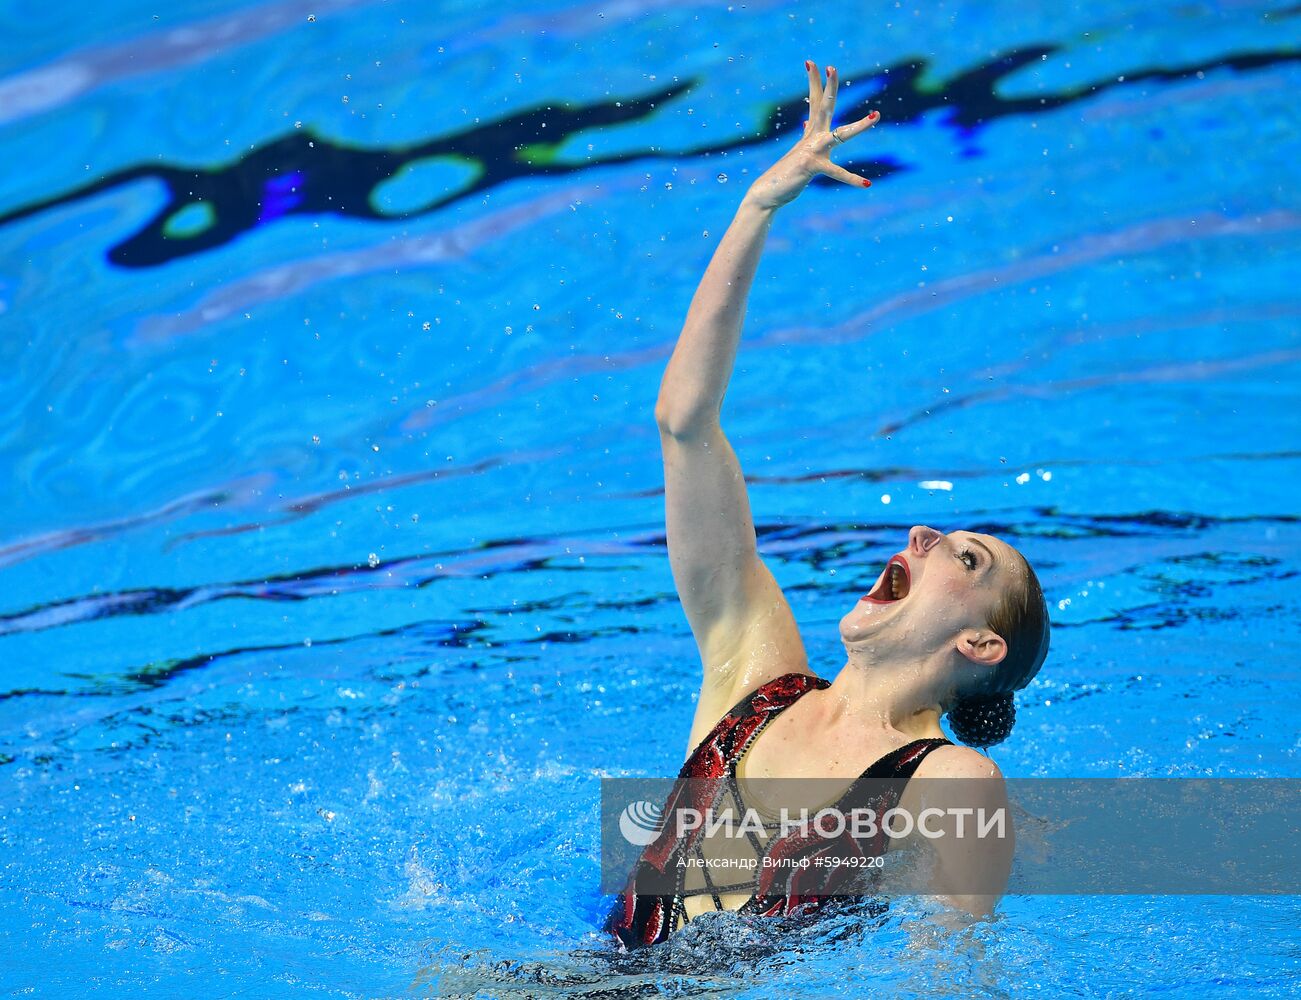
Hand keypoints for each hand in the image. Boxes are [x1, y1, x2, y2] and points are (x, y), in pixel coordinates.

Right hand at [745, 61, 878, 210]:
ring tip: (877, 116)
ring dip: (860, 126)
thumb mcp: (799, 151)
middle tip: (832, 67)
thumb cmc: (785, 175)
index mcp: (811, 133)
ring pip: (841, 135)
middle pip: (824, 107)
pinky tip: (866, 183)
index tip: (812, 63)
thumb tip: (806, 122)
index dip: (815, 82)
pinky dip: (851, 179)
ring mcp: (813, 151)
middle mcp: (812, 138)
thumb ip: (807, 136)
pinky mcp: (812, 167)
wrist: (767, 194)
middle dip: (829, 87)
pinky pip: (836, 173)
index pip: (815, 102)